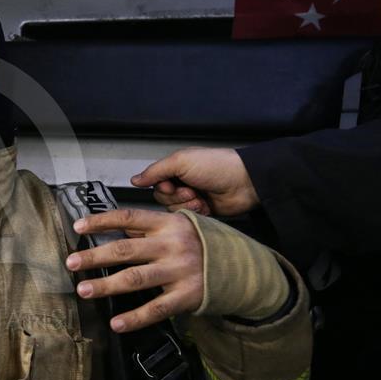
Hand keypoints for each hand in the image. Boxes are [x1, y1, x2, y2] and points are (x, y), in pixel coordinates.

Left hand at [65, 209, 202, 331]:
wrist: (243, 268)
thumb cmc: (202, 244)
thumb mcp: (180, 226)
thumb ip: (150, 229)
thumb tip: (115, 231)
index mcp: (167, 224)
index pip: (128, 218)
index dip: (101, 221)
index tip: (78, 226)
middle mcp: (172, 246)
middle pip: (126, 250)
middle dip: (95, 256)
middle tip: (71, 262)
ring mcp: (179, 272)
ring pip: (136, 279)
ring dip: (106, 285)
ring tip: (84, 290)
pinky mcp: (186, 296)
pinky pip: (156, 309)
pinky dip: (135, 318)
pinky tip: (116, 323)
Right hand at [131, 148, 259, 215]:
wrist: (245, 182)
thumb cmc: (218, 166)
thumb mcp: (181, 161)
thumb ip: (155, 171)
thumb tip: (135, 179)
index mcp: (176, 169)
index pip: (155, 183)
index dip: (162, 187)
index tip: (172, 184)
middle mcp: (183, 183)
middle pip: (163, 199)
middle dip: (177, 197)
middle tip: (191, 190)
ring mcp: (192, 198)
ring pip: (175, 210)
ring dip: (187, 205)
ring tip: (200, 198)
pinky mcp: (202, 211)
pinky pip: (188, 218)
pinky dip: (196, 213)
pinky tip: (206, 206)